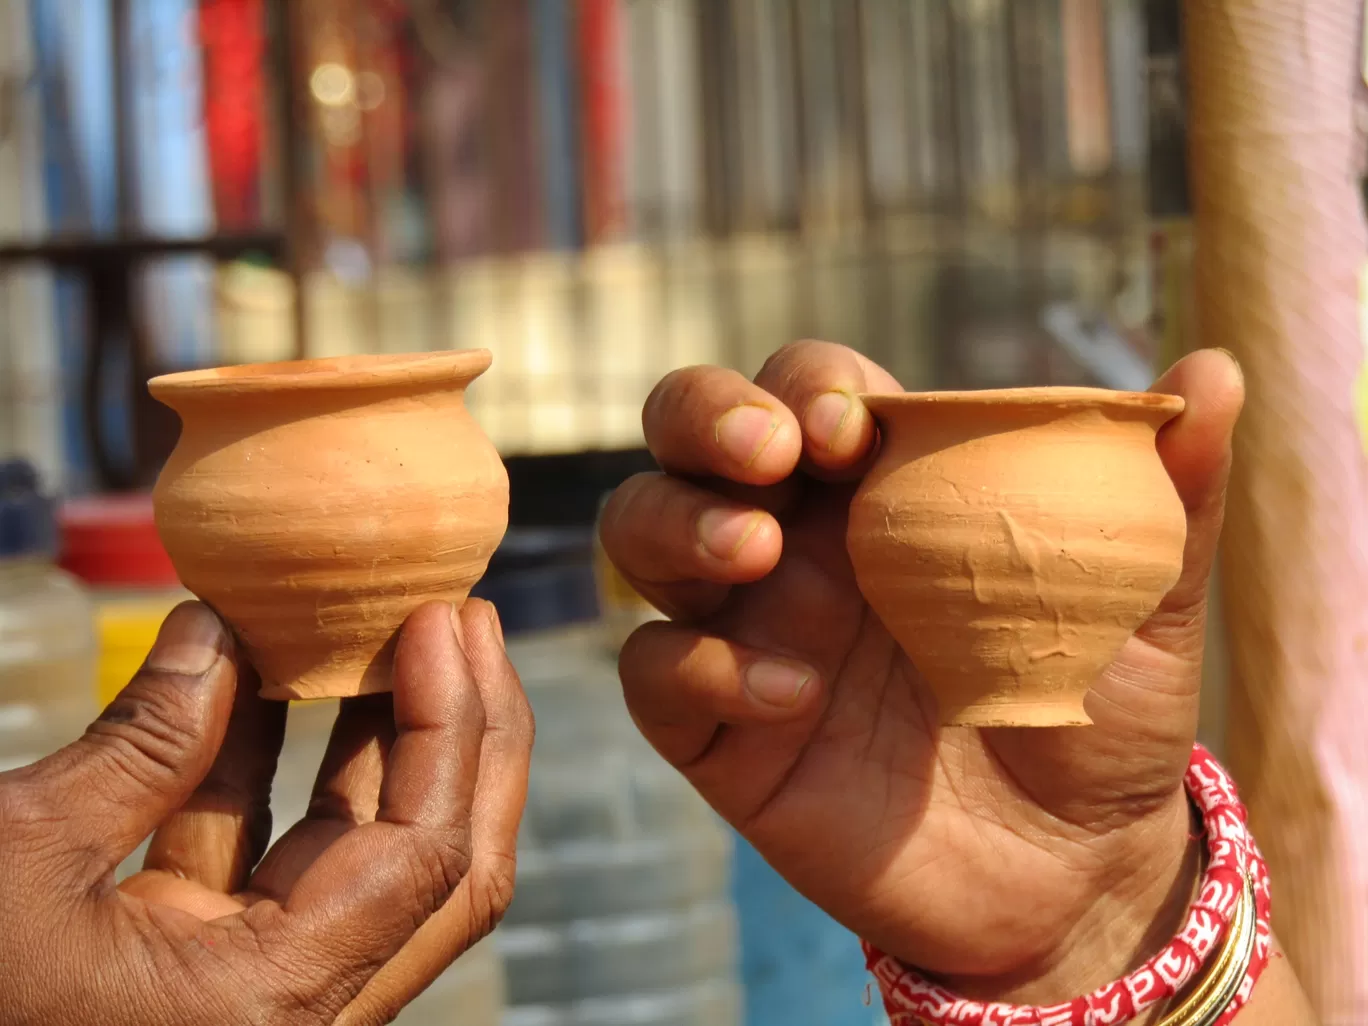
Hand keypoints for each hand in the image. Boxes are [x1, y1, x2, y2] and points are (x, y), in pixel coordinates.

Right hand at [0, 598, 532, 1025]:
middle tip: (468, 620)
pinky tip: (283, 677)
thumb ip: (140, 746)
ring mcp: (254, 988)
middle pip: (443, 870)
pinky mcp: (205, 966)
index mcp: (268, 1009)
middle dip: (470, 738)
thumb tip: (220, 632)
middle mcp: (291, 1012)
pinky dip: (283, 768)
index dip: (452, 726)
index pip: (425, 855)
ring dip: (389, 742)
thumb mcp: (17, 861)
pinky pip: (273, 857)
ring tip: (409, 629)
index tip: (446, 618)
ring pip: (369, 860)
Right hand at [600, 341, 1241, 1002]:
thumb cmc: (1097, 711)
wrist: (1072, 869)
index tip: (858, 427)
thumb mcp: (1143, 602)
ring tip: (752, 552)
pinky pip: (652, 675)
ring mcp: (748, 630)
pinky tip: (791, 697)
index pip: (804, 388)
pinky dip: (697, 669)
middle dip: (702, 418)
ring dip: (675, 525)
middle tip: (765, 454)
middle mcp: (797, 541)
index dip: (807, 385)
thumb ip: (1168, 493)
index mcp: (881, 487)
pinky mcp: (721, 730)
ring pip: (639, 533)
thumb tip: (1215, 371)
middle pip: (684, 434)